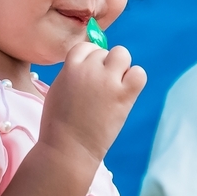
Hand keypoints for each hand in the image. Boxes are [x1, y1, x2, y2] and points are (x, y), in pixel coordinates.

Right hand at [39, 43, 146, 163]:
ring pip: (122, 55)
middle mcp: (89, 69)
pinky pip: (139, 73)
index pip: (86, 47)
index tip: (89, 75)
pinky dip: (135, 80)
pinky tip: (126, 93)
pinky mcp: (124, 95)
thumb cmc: (58, 124)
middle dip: (104, 66)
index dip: (90, 59)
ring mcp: (108, 81)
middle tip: (101, 88)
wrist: (68, 149)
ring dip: (121, 68)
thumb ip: (72, 72)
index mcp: (70, 67)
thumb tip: (91, 63)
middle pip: (105, 52)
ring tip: (115, 88)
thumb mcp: (58, 88)